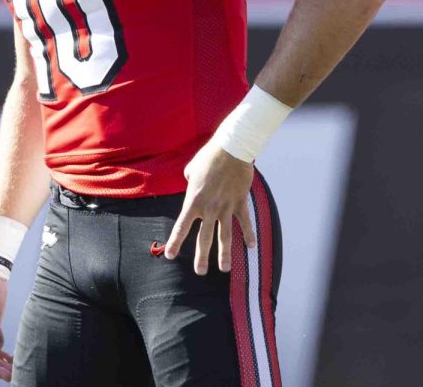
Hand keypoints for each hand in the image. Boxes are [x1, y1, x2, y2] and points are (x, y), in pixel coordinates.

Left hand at [164, 142, 257, 273]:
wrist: (232, 149)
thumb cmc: (209, 157)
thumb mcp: (191, 169)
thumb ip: (190, 181)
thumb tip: (191, 182)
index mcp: (193, 201)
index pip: (182, 226)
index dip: (176, 242)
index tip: (171, 255)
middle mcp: (209, 208)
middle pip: (204, 238)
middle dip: (201, 257)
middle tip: (200, 272)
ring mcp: (226, 207)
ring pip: (225, 235)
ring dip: (224, 254)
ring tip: (225, 269)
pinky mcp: (240, 202)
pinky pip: (244, 221)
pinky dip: (248, 234)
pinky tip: (251, 246)